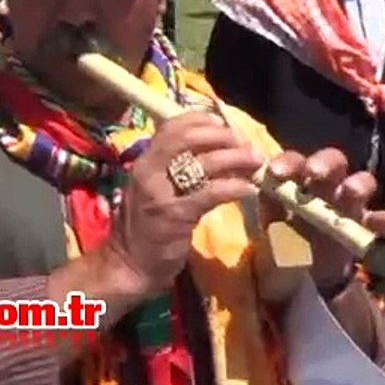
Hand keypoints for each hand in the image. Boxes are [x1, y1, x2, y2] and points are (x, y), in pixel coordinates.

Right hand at [106, 112, 265, 295]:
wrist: (129, 265)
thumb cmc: (144, 227)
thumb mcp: (153, 189)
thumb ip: (172, 169)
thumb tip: (212, 151)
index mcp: (144, 161)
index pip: (171, 126)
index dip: (201, 119)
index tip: (224, 124)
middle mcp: (149, 171)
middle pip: (188, 138)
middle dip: (222, 136)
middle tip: (245, 143)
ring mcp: (161, 193)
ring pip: (203, 163)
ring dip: (236, 158)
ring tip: (256, 162)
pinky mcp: (175, 216)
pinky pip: (210, 193)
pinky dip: (234, 187)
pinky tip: (249, 189)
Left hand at [259, 149, 384, 292]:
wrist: (301, 274)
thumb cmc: (283, 238)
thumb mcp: (269, 222)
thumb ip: (268, 204)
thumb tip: (257, 184)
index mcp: (298, 179)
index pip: (295, 160)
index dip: (287, 162)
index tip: (277, 173)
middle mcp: (325, 185)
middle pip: (332, 162)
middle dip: (324, 164)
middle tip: (314, 174)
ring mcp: (347, 205)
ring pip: (360, 184)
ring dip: (357, 184)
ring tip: (350, 192)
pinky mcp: (363, 228)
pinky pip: (379, 221)